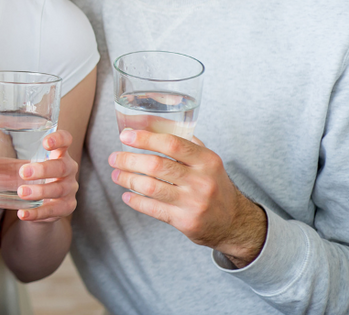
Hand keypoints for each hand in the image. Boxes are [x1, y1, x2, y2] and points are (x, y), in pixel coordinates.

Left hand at [0, 129, 78, 221]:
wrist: (44, 204)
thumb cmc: (31, 176)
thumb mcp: (18, 165)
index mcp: (58, 152)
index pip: (65, 140)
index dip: (59, 139)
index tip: (45, 142)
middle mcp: (68, 170)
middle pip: (61, 166)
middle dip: (43, 169)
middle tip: (23, 172)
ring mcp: (69, 189)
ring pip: (58, 189)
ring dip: (40, 191)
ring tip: (21, 192)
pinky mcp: (65, 208)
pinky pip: (52, 211)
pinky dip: (37, 213)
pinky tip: (23, 214)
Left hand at [110, 129, 266, 266]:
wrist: (234, 223)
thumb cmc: (215, 186)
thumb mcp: (208, 162)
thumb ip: (186, 144)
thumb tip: (152, 125)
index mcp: (207, 160)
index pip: (172, 144)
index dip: (145, 138)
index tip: (125, 136)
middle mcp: (202, 180)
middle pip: (156, 165)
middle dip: (128, 160)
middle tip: (114, 158)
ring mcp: (193, 202)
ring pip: (150, 187)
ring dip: (127, 179)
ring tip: (116, 175)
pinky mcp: (185, 221)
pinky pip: (153, 208)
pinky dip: (135, 201)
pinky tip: (127, 195)